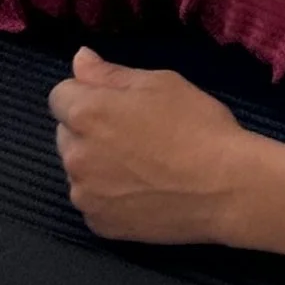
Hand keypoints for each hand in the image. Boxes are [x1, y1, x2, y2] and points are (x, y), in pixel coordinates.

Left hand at [50, 48, 255, 248]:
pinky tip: (142, 190)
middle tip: (135, 131)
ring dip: (96, 162)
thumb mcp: (161, 83)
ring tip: (142, 164)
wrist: (223, 188)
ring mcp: (84, 196)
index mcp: (87, 114)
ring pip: (78, 169)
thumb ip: (111, 73)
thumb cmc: (196, 125)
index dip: (88, 92)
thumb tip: (79, 60)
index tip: (118, 101)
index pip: (60, 95)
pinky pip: (92, 201)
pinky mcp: (97, 225)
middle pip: (66, 133)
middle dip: (89, 128)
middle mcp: (74, 156)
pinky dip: (108, 194)